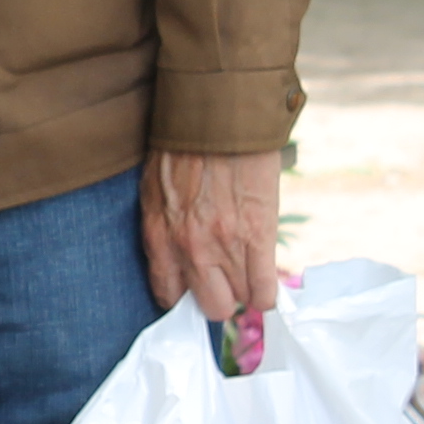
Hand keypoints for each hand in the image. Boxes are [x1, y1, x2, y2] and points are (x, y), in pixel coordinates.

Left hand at [142, 148, 284, 323]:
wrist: (219, 117)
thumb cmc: (184, 145)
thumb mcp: (156, 187)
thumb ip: (164, 225)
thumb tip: (178, 253)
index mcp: (158, 235)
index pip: (168, 294)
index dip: (187, 295)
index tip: (197, 289)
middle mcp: (189, 248)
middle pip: (210, 306)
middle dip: (221, 297)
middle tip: (227, 280)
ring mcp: (225, 245)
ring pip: (241, 298)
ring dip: (246, 289)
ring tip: (248, 270)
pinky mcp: (258, 236)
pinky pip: (264, 290)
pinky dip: (266, 292)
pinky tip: (265, 281)